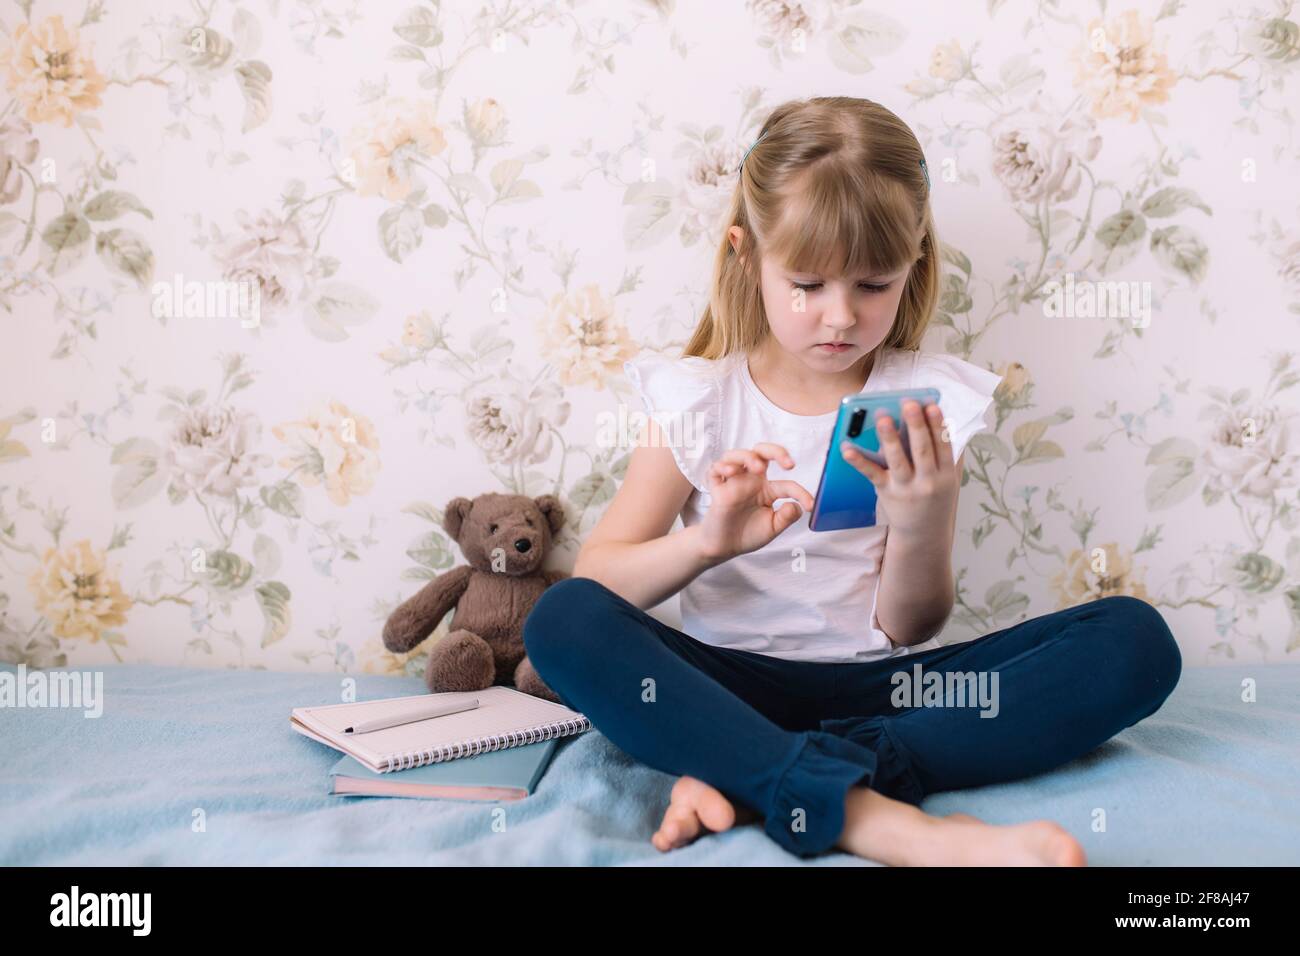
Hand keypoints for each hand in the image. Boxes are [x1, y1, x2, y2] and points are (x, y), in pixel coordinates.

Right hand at [697, 442, 814, 561]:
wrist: (725, 547)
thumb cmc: (748, 534)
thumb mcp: (773, 528)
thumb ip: (787, 517)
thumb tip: (796, 505)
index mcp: (768, 489)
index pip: (787, 483)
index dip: (801, 493)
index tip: (810, 505)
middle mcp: (752, 481)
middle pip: (762, 452)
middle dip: (775, 451)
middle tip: (788, 464)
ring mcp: (734, 482)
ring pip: (737, 455)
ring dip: (748, 457)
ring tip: (758, 468)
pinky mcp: (717, 489)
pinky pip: (715, 469)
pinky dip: (722, 466)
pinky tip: (730, 472)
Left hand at [839, 401, 957, 536]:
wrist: (924, 534)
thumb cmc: (933, 498)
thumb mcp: (945, 479)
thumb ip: (938, 455)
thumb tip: (924, 421)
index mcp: (946, 474)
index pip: (943, 445)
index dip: (938, 425)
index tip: (932, 405)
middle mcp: (929, 481)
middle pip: (922, 449)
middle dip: (915, 425)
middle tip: (908, 403)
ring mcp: (907, 489)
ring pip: (898, 460)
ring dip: (889, 438)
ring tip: (882, 417)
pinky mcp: (887, 493)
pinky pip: (872, 475)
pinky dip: (859, 461)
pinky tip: (848, 449)